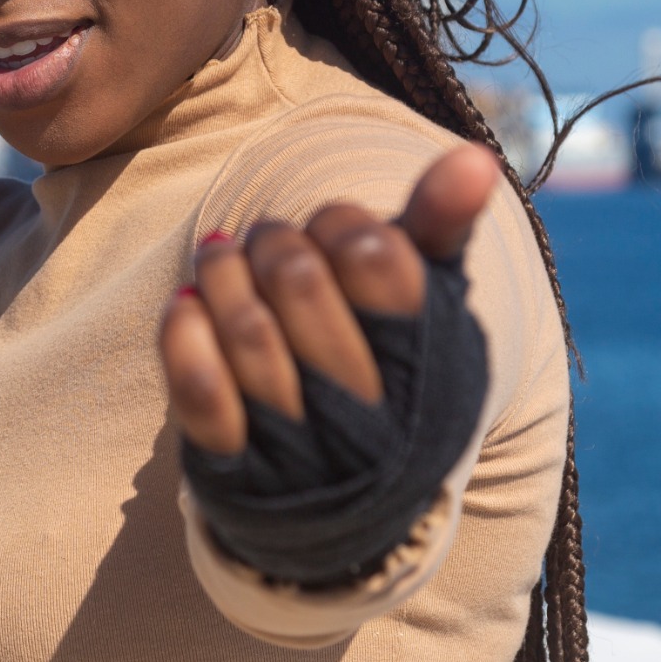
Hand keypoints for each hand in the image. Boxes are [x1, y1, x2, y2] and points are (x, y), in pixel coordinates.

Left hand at [161, 145, 498, 454]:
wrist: (348, 504)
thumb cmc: (390, 371)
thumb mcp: (426, 304)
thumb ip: (441, 228)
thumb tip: (476, 157)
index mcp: (422, 362)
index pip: (372, 255)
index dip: (338, 225)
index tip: (331, 230)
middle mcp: (367, 410)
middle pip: (300, 282)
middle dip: (272, 241)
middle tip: (264, 239)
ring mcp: (302, 445)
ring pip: (248, 331)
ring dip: (221, 274)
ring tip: (219, 255)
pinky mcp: (240, 469)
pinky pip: (201, 394)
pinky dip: (184, 336)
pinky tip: (185, 303)